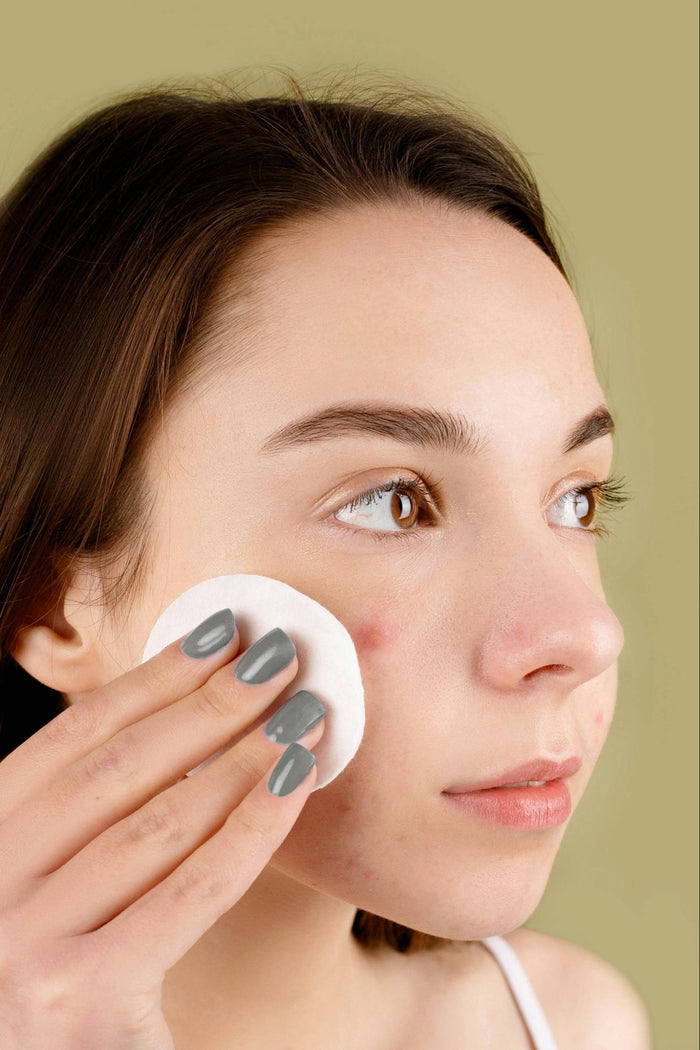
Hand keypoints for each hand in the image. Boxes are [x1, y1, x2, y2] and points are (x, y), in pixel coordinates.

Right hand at [0, 621, 323, 1049]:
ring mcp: (19, 946)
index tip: (223, 631)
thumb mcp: (65, 884)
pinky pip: (189, 891)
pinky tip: (299, 781)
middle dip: (211, 701)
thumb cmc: (77, 986)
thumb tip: (199, 702)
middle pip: (119, 767)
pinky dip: (252, 827)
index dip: (154, 676)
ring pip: (159, 820)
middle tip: (281, 653)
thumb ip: (102, 812)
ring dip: (245, 753)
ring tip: (306, 711)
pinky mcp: (75, 1002)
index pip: (75, 735)